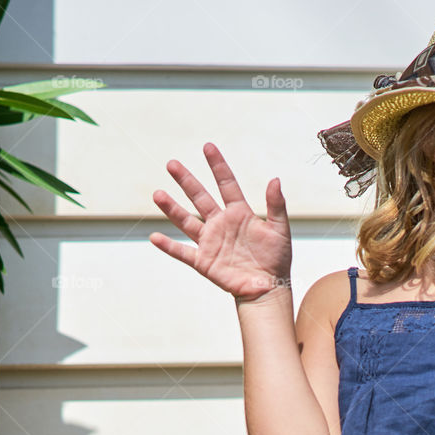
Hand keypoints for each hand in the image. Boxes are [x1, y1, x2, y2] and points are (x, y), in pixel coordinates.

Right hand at [150, 143, 291, 301]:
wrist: (269, 286)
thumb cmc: (277, 258)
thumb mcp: (280, 230)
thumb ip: (276, 205)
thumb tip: (275, 179)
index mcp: (240, 214)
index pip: (226, 184)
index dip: (218, 166)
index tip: (208, 147)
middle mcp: (221, 224)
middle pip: (200, 198)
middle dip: (187, 181)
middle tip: (172, 164)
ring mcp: (210, 242)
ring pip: (186, 221)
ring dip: (172, 208)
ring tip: (158, 194)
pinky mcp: (204, 261)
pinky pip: (182, 252)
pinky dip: (169, 246)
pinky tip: (155, 237)